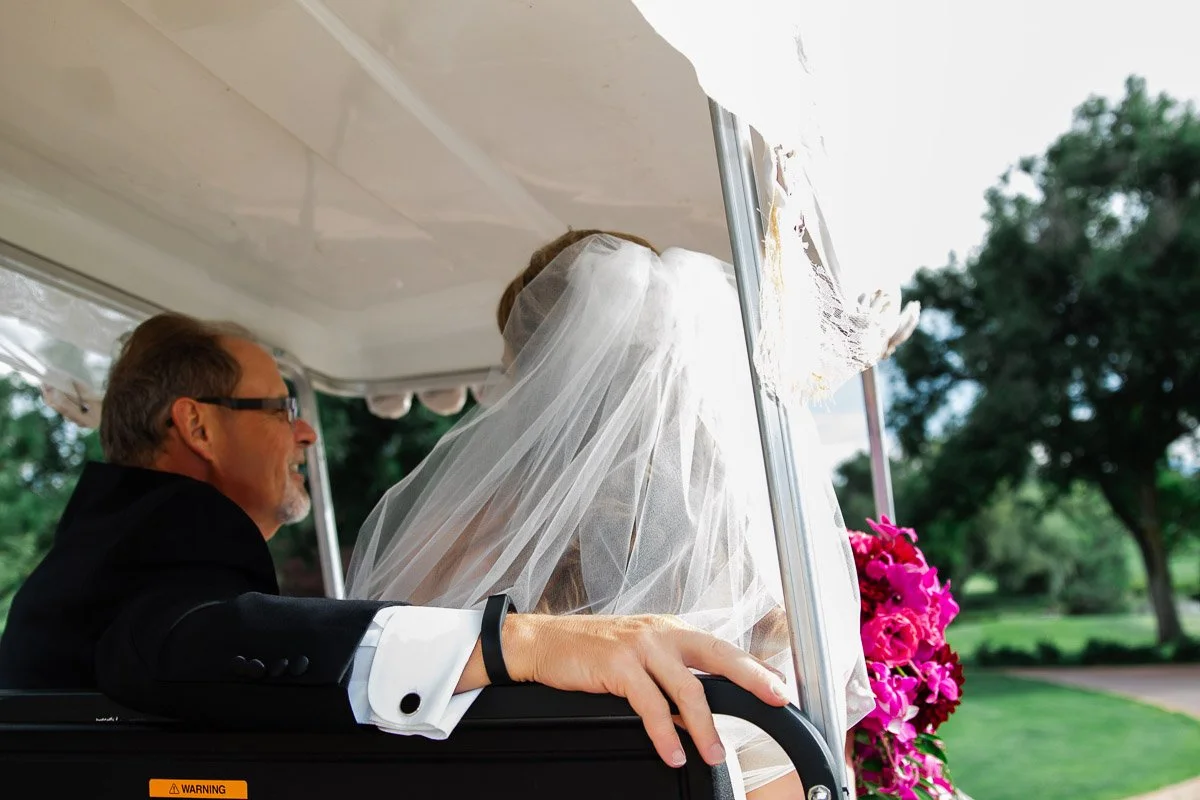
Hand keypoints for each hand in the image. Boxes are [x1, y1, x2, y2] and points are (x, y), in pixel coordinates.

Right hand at [502, 614, 789, 768]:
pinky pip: (650, 705)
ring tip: (715, 753)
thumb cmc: (589, 650)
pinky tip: (673, 752)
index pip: (720, 648)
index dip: (752, 666)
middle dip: (752, 676)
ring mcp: (640, 647)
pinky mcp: (619, 665)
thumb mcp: (637, 656)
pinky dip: (664, 733)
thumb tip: (696, 714)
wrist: (542, 643)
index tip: (779, 684)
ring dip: (705, 726)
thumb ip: (668, 678)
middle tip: (777, 697)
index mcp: (670, 630)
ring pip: (687, 688)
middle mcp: (661, 633)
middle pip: (718, 655)